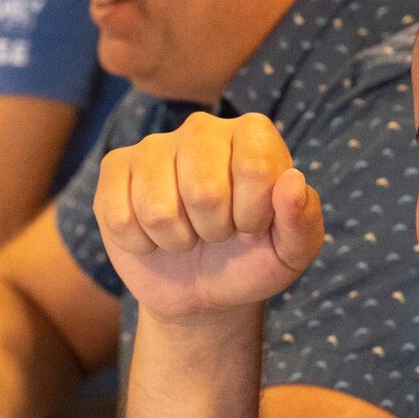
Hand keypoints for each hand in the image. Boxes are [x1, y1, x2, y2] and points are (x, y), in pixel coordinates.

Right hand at [93, 112, 323, 320]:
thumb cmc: (251, 260)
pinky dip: (140, 243)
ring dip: (176, 240)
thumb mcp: (290, 252)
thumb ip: (303, 219)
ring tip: (187, 235)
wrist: (202, 290)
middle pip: (203, 189)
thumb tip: (292, 180)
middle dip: (213, 230)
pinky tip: (153, 236)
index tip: (252, 226)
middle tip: (217, 233)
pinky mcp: (115, 168)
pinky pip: (119, 216)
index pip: (254, 169)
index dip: (252, 215)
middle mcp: (203, 127)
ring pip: (158, 208)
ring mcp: (154, 145)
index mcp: (253, 133)